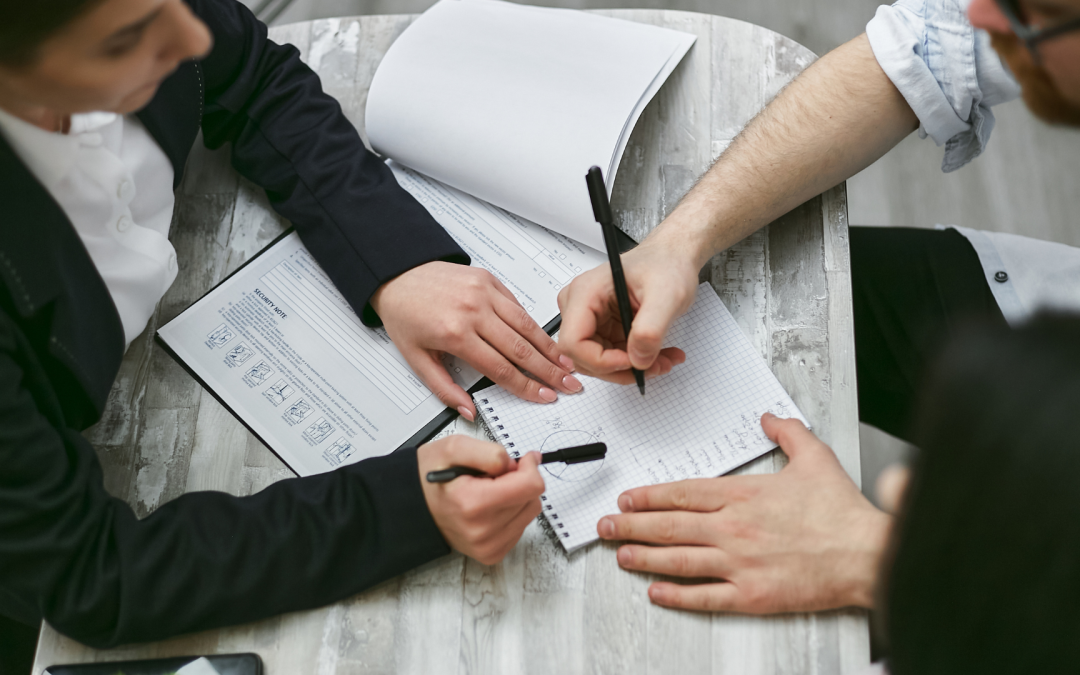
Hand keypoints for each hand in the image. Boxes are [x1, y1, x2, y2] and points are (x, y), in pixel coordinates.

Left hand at [372, 262, 580, 418]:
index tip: (543, 396)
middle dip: (549, 371)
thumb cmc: (405, 315)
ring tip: (566, 363)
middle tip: (568, 384)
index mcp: (455, 333)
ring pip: (526, 325)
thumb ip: (444, 389)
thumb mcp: (416, 359)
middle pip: (521, 348)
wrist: (397, 275)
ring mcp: (484, 292)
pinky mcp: (489, 279)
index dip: (527, 386)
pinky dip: (533, 324)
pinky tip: (544, 339)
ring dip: (549, 347)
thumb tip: (468, 411)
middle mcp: (473, 310)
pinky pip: (517, 305)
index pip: (501, 368)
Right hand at [418, 435, 544, 564]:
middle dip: (519, 481)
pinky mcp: (491, 553)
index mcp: (474, 503)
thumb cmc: (431, 477)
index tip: (521, 460)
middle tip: (494, 476)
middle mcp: (482, 530)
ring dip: (516, 497)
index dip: (529, 467)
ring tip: (488, 491)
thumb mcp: (455, 447)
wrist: (412, 505)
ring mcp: (487, 546)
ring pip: (529, 513)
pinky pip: (520, 528)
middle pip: (533, 499)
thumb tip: (517, 464)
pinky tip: (489, 507)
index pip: (531, 486)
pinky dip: (511, 512)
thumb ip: (490, 452)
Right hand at [557, 237, 693, 384]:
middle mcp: (581, 306)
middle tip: (654, 365)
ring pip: (598, 362)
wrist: (672, 259)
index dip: (600, 361)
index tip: (631, 362)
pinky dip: (635, 362)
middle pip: (583, 358)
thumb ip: (651, 329)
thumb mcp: (667, 295)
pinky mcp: (602, 328)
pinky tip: (657, 354)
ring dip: (631, 368)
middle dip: (620, 369)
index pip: (572, 342)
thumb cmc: (666, 265)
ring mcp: (590, 319)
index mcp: (586, 292)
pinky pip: (611, 357)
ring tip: (662, 359)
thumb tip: (637, 359)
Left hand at [596, 414, 891, 612]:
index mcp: (743, 496)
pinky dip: (676, 595)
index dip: (649, 496)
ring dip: (644, 558)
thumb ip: (787, 433)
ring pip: (678, 561)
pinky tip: (656, 592)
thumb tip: (768, 417)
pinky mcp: (752, 595)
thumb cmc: (842, 513)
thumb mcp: (815, 458)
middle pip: (669, 526)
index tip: (627, 498)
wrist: (868, 555)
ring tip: (620, 556)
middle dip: (631, 526)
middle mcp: (733, 529)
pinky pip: (705, 597)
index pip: (682, 493)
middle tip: (605, 527)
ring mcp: (739, 564)